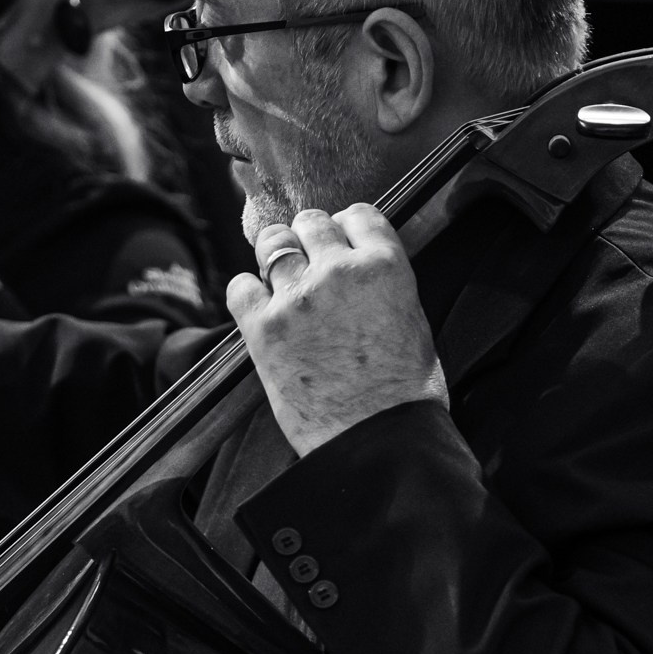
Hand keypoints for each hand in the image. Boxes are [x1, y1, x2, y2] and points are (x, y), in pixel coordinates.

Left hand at [227, 204, 446, 456]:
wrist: (376, 439)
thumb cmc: (403, 393)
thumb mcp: (413, 320)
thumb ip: (383, 284)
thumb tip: (361, 271)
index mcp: (385, 266)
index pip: (357, 214)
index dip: (345, 227)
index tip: (339, 241)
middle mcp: (339, 271)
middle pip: (310, 223)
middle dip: (308, 238)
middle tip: (307, 260)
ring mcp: (297, 297)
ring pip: (272, 244)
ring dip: (275, 256)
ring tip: (280, 277)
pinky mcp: (263, 328)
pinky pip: (239, 287)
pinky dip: (246, 293)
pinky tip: (258, 307)